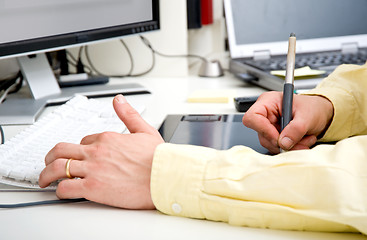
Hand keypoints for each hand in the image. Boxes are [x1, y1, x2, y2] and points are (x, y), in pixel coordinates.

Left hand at [39, 95, 163, 208]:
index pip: (84, 142)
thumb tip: (119, 100)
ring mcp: (92, 169)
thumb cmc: (158, 159)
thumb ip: (128, 114)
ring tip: (45, 180)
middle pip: (61, 150)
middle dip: (50, 157)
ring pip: (57, 168)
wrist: (165, 177)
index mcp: (108, 138)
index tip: (80, 157)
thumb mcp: (145, 130)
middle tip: (48, 164)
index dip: (80, 150)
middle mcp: (96, 151)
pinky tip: (62, 192)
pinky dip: (59, 190)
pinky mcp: (93, 187)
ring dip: (46, 174)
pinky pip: (66, 187)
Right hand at [242, 91, 333, 153]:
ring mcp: (269, 126)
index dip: (263, 129)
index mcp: (268, 102)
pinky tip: (301, 141)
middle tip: (299, 142)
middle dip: (281, 142)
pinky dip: (291, 148)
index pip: (252, 117)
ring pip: (270, 144)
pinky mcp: (274, 136)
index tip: (278, 138)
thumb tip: (284, 142)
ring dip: (289, 146)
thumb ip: (295, 129)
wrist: (321, 114)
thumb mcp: (307, 116)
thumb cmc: (313, 108)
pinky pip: (277, 148)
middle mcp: (265, 114)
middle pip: (261, 134)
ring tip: (305, 139)